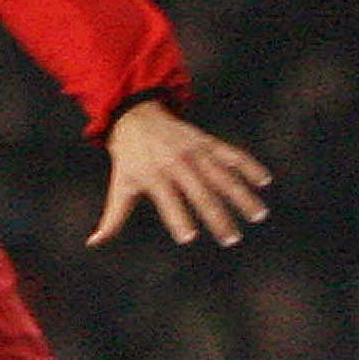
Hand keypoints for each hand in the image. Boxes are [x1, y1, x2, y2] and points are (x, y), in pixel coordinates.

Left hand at [89, 99, 270, 247]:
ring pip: (223, 176)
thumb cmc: (128, 159)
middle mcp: (177, 164)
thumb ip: (112, 218)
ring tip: (258, 216)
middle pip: (201, 193)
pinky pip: (232, 154)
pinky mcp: (207, 142)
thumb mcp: (119, 186)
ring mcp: (195, 152)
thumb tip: (94, 243)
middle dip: (217, 217)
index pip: (168, 203)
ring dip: (242, 195)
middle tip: (231, 239)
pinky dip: (249, 165)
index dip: (177, 219)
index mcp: (155, 177)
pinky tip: (264, 181)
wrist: (136, 116)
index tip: (189, 238)